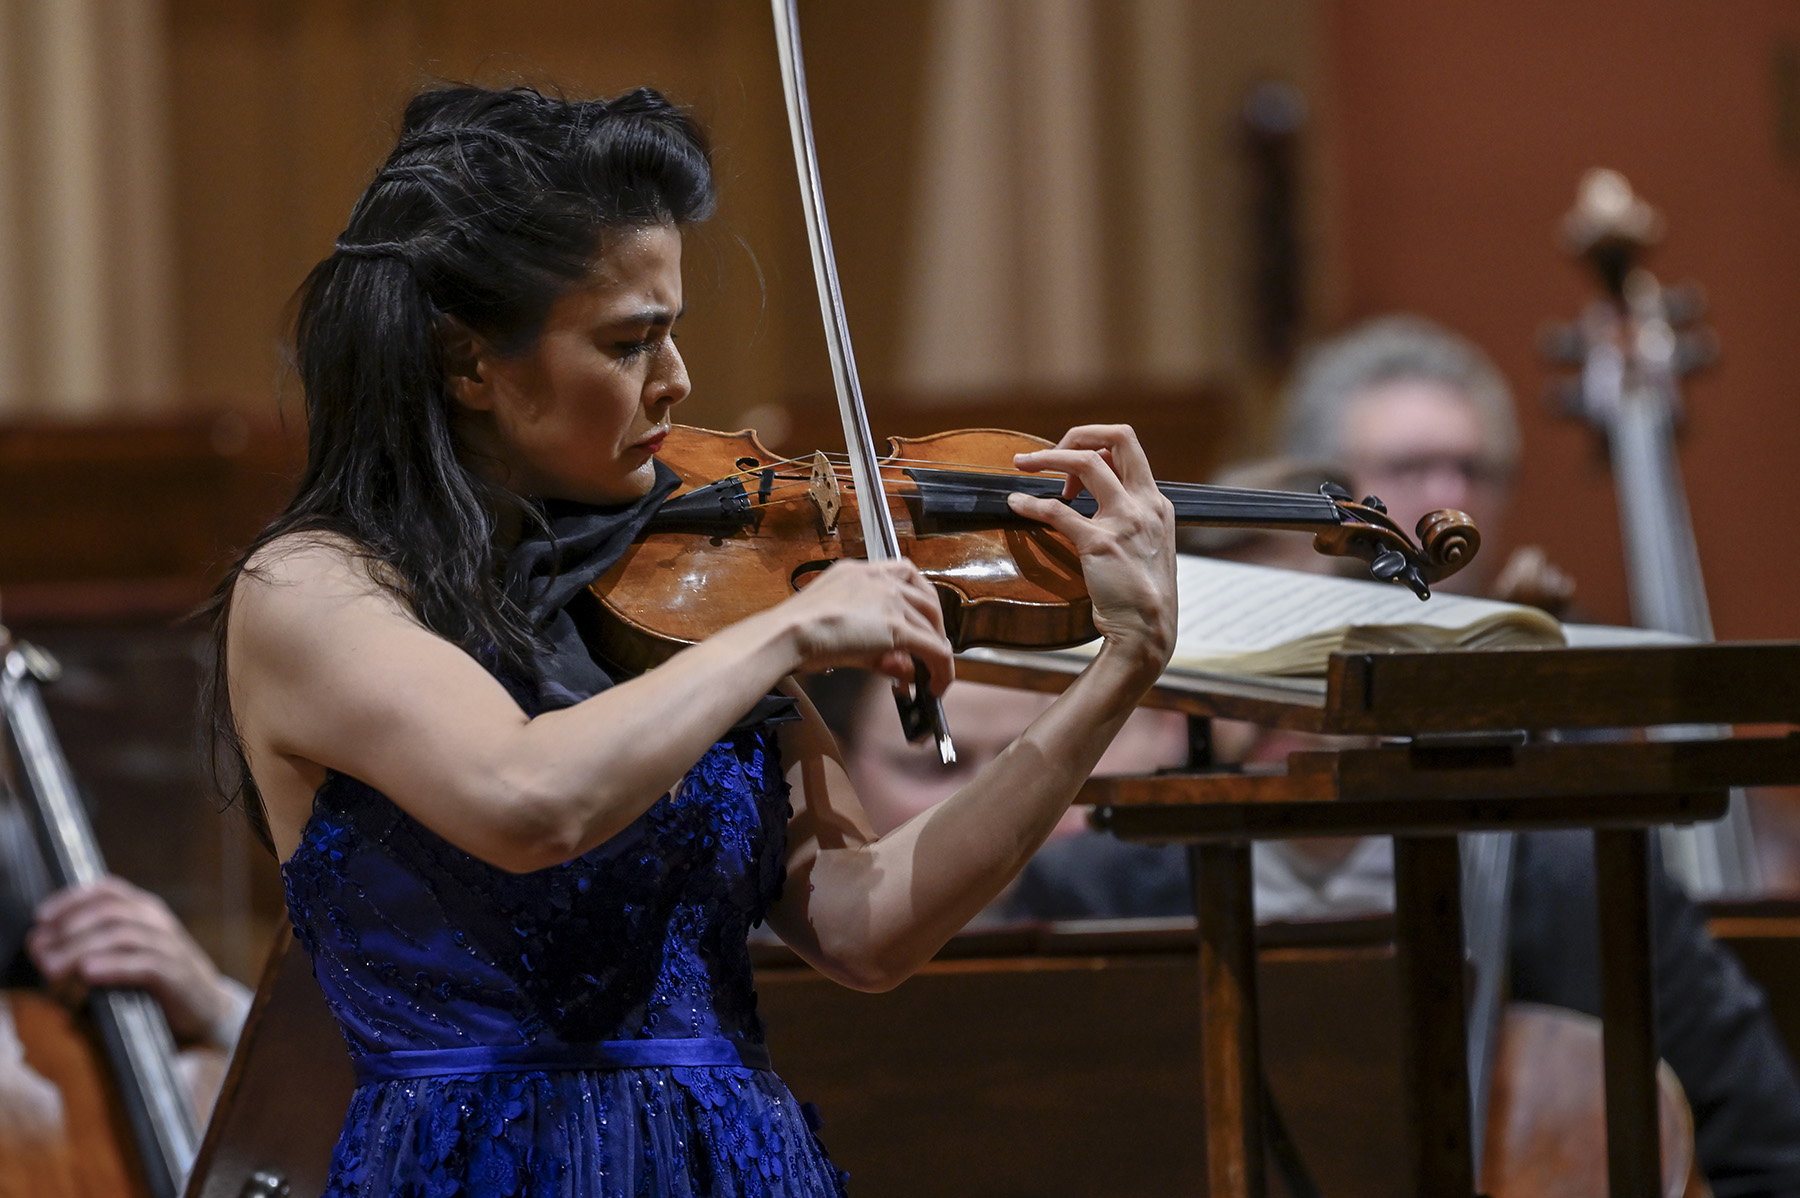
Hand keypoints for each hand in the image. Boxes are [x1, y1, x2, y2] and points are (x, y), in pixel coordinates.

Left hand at [27, 876, 239, 1045]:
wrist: (205, 1005)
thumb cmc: (154, 979)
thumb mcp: (121, 954)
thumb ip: (83, 947)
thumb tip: (38, 945)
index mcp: (143, 909)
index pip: (107, 890)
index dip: (71, 899)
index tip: (40, 918)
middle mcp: (156, 921)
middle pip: (109, 912)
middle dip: (69, 930)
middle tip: (40, 954)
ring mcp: (169, 945)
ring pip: (122, 935)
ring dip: (81, 950)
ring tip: (52, 969)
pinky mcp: (176, 974)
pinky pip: (143, 963)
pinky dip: (112, 966)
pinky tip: (88, 973)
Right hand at [780, 558, 955, 691]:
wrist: (787, 633)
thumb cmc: (796, 633)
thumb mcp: (837, 627)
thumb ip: (875, 647)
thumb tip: (904, 669)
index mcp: (859, 572)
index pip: (904, 574)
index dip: (919, 600)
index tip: (921, 620)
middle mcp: (878, 578)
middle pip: (927, 597)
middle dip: (935, 627)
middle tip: (932, 651)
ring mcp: (889, 599)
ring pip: (933, 625)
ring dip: (938, 652)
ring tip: (934, 675)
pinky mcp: (896, 625)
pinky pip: (934, 649)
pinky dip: (942, 669)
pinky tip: (936, 684)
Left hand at [1007, 424, 1176, 671]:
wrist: (1147, 631)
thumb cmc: (1140, 595)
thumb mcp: (1146, 546)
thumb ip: (1127, 519)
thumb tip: (1093, 501)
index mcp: (1156, 503)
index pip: (1129, 447)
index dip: (1095, 443)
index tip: (1072, 463)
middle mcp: (1145, 504)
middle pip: (1117, 438)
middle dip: (1076, 434)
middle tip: (1047, 452)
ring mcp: (1124, 521)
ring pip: (1086, 462)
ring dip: (1047, 458)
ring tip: (1022, 464)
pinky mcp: (1100, 543)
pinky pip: (1056, 510)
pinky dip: (1030, 503)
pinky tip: (1016, 505)